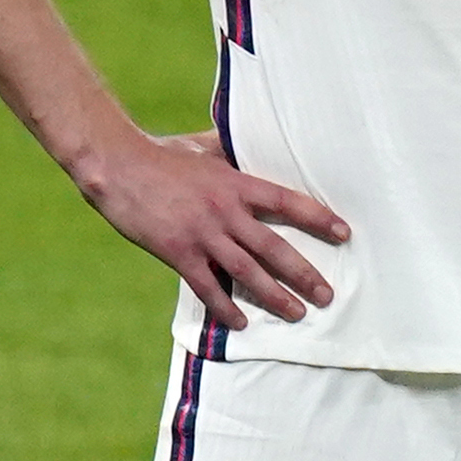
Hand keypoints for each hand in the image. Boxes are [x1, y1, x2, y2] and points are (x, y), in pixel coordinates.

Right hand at [73, 129, 348, 329]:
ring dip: (275, 296)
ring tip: (297, 314)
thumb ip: (229, 149)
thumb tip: (248, 137)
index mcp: (235, 182)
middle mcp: (225, 211)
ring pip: (248, 271)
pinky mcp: (178, 252)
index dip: (318, 218)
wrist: (117, 166)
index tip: (344, 233)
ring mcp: (202, 234)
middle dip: (304, 274)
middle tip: (327, 295)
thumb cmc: (160, 153)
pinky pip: (208, 286)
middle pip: (274, 247)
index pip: (287, 202)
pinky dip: (225, 306)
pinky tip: (240, 322)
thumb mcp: (202, 146)